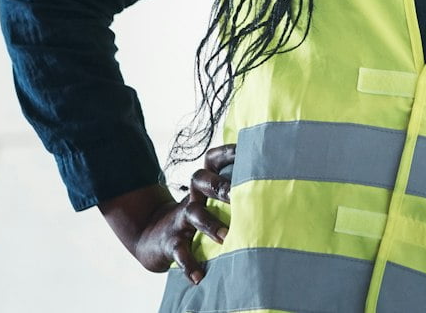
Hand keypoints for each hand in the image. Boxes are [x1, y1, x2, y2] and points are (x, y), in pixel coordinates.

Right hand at [100, 143, 232, 281]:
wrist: (152, 237)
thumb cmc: (195, 217)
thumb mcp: (209, 201)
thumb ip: (233, 193)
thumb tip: (272, 186)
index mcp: (203, 185)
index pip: (213, 160)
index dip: (227, 152)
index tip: (245, 149)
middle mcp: (192, 197)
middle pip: (201, 180)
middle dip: (219, 185)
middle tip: (237, 194)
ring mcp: (180, 220)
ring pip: (194, 214)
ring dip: (210, 224)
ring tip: (226, 237)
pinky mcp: (171, 243)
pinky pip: (179, 253)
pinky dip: (189, 264)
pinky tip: (198, 277)